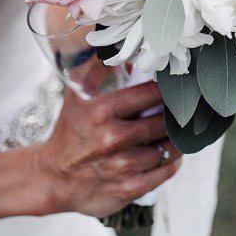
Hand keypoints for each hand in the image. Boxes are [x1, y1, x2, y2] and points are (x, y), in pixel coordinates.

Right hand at [36, 82, 180, 218]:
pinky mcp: (127, 188)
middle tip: (183, 110)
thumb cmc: (71, 131)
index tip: (176, 86)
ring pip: (167, 148)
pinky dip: (172, 163)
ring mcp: (121, 166)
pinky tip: (171, 155)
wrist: (52, 177)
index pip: (150, 93)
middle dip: (175, 116)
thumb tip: (119, 47)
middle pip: (163, 121)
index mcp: (101, 111)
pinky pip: (164, 173)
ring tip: (177, 132)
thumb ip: (96, 68)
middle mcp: (112, 138)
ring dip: (176, 140)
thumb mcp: (76, 95)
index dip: (168, 89)